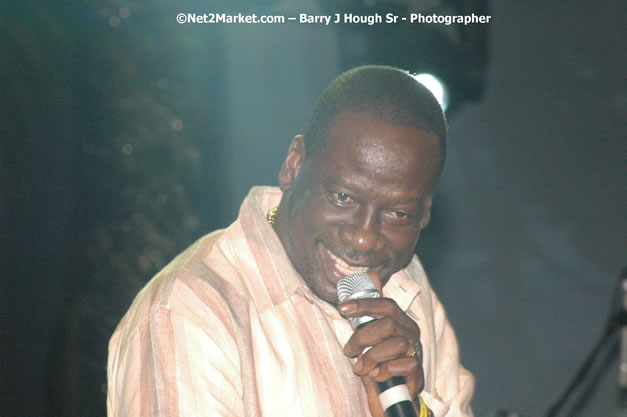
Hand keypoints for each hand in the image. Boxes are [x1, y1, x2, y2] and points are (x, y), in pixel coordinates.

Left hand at [339, 296, 423, 416]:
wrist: (391, 395)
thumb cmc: (379, 362)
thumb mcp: (370, 336)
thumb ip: (370, 310)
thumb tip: (371, 274)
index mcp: (400, 321)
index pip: (386, 304)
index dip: (364, 304)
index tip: (342, 308)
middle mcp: (411, 332)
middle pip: (388, 323)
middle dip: (362, 337)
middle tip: (349, 351)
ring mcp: (416, 351)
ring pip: (396, 343)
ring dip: (371, 357)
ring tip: (361, 368)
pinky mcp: (418, 371)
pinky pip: (403, 365)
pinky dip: (385, 370)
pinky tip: (377, 375)